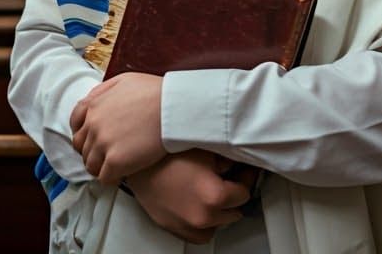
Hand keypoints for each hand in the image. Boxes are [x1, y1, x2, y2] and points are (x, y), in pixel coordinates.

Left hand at [70, 73, 164, 183]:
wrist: (172, 107)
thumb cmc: (153, 92)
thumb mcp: (123, 80)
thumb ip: (103, 91)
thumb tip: (93, 101)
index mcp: (94, 105)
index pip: (75, 124)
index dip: (83, 133)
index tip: (91, 139)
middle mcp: (93, 125)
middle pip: (81, 146)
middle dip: (91, 150)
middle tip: (105, 154)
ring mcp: (102, 144)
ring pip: (90, 165)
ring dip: (100, 166)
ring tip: (114, 166)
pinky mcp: (115, 162)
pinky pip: (104, 178)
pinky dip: (111, 178)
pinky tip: (122, 174)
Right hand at [124, 150, 254, 244]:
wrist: (134, 161)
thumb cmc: (165, 152)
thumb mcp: (204, 148)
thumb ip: (228, 157)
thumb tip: (241, 161)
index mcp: (214, 196)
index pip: (245, 192)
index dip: (247, 177)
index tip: (245, 169)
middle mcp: (203, 217)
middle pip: (233, 211)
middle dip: (234, 193)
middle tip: (231, 176)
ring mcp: (186, 226)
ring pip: (217, 225)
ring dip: (219, 210)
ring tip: (213, 189)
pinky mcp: (173, 228)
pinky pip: (198, 232)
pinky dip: (203, 221)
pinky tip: (199, 201)